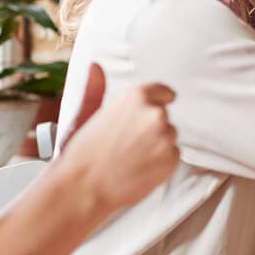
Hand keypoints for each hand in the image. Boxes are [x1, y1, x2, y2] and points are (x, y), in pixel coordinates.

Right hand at [55, 63, 178, 211]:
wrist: (83, 188)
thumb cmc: (81, 153)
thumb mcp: (85, 114)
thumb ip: (95, 88)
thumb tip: (96, 66)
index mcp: (136, 97)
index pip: (164, 91)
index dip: (160, 100)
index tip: (157, 106)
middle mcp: (155, 114)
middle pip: (164, 117)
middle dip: (150, 129)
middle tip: (126, 144)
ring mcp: (166, 137)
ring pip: (169, 137)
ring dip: (156, 145)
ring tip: (129, 157)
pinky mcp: (173, 159)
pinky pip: (173, 156)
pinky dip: (161, 162)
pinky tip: (139, 168)